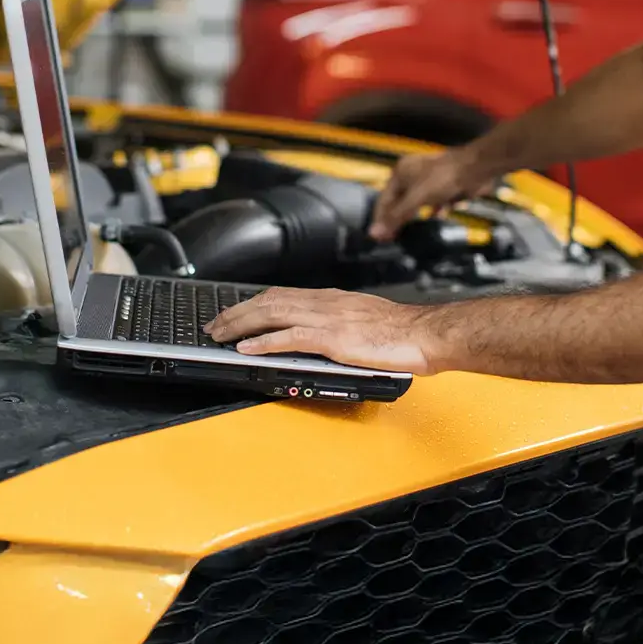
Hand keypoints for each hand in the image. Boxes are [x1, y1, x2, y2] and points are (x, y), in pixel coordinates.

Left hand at [205, 286, 442, 374]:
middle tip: (216, 325)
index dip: (253, 303)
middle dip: (238, 313)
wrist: (427, 333)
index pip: (282, 295)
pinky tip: (247, 348)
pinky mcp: (334, 339)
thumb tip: (322, 334)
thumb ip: (339, 323)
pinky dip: (264, 342)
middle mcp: (325, 303)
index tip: (234, 312)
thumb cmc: (404, 332)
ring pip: (273, 314)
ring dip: (242, 325)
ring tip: (221, 335)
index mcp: (332, 299)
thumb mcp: (364, 319)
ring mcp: (328, 319)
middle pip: (269, 301)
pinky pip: (290, 338)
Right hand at [369, 149, 497, 241]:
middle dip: (397, 219)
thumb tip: (374, 233)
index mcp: (400, 173)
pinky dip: (435, 211)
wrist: (475, 169)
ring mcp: (429, 181)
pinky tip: (436, 218)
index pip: (383, 199)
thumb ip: (396, 216)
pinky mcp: (445, 187)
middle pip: (399, 202)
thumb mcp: (416, 198)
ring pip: (417, 203)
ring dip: (414, 217)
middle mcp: (412, 175)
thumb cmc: (442, 179)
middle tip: (392, 239)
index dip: (380, 219)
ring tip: (409, 234)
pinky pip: (435, 203)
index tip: (377, 238)